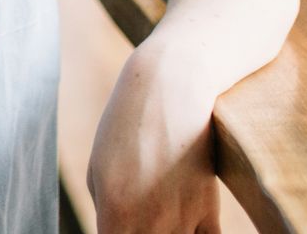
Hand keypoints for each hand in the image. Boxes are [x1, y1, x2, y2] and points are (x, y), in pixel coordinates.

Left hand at [85, 38, 223, 233]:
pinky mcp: (208, 209)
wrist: (172, 88)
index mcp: (115, 214)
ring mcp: (182, 219)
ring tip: (163, 224)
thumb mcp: (98, 169)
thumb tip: (113, 232)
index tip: (119, 229)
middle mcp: (150, 224)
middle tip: (140, 222)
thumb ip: (105, 211)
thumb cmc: (126, 124)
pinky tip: (189, 231)